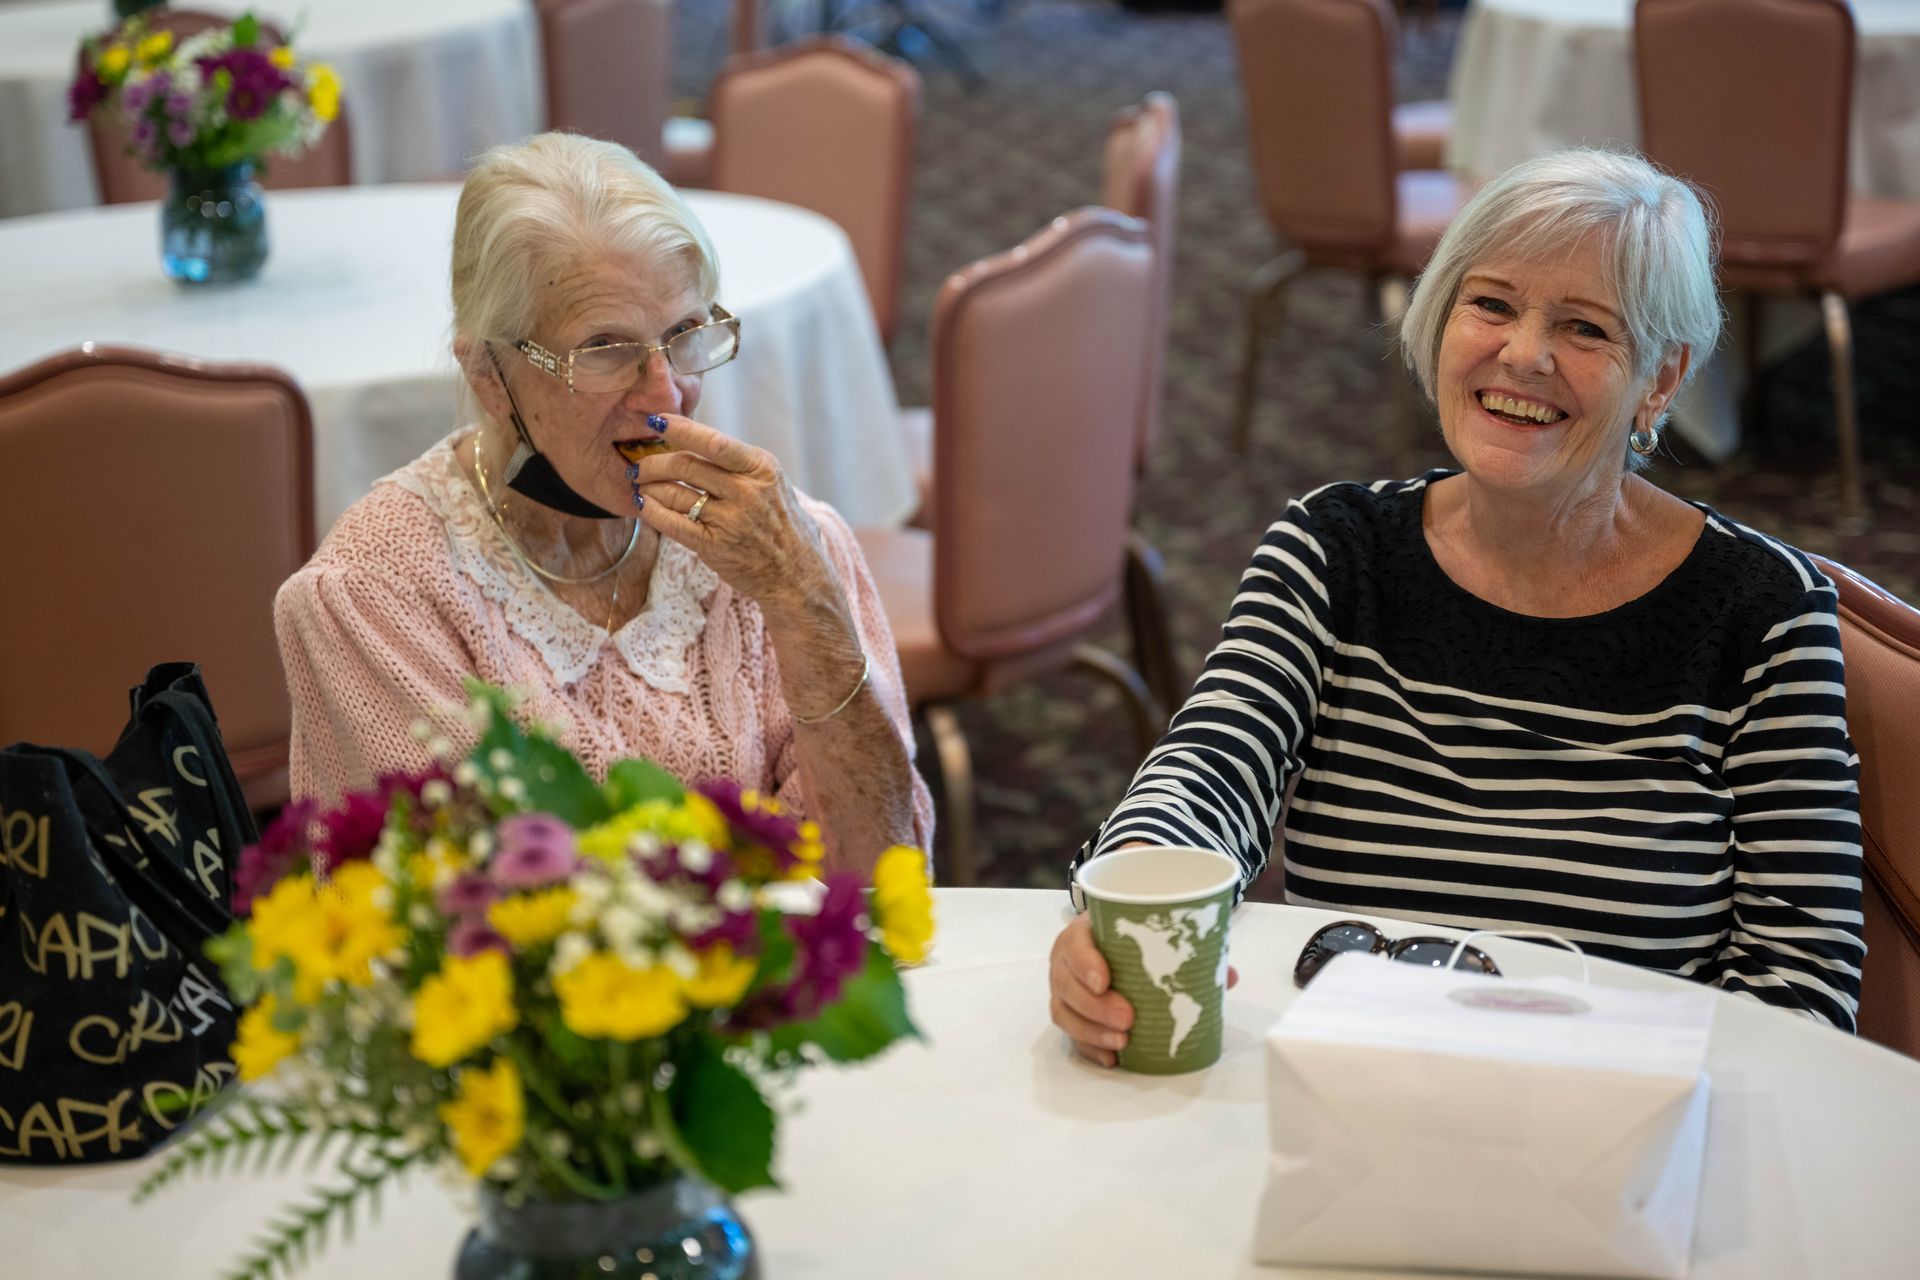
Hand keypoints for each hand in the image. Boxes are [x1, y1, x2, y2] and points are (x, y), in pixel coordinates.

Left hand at [629, 414, 836, 619]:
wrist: (797, 576)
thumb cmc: (782, 526)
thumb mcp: (774, 484)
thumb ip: (741, 464)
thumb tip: (696, 441)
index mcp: (762, 468)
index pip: (713, 441)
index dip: (680, 429)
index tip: (656, 421)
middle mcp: (747, 492)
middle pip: (686, 465)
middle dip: (653, 462)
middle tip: (639, 465)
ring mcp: (730, 520)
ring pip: (674, 493)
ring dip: (648, 486)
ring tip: (639, 485)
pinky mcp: (714, 546)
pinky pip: (672, 523)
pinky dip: (651, 511)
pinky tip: (642, 505)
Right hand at [1049, 913, 1238, 1068]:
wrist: (1114, 940)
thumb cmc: (1134, 937)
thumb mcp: (1154, 935)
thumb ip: (1187, 951)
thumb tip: (1227, 977)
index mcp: (1085, 933)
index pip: (1074, 944)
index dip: (1085, 963)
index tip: (1105, 981)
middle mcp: (1067, 961)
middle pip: (1066, 984)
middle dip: (1094, 1006)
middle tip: (1127, 1019)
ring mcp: (1065, 989)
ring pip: (1063, 1012)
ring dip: (1091, 1031)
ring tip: (1121, 1042)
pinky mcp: (1070, 1014)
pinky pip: (1071, 1035)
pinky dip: (1090, 1048)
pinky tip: (1111, 1059)